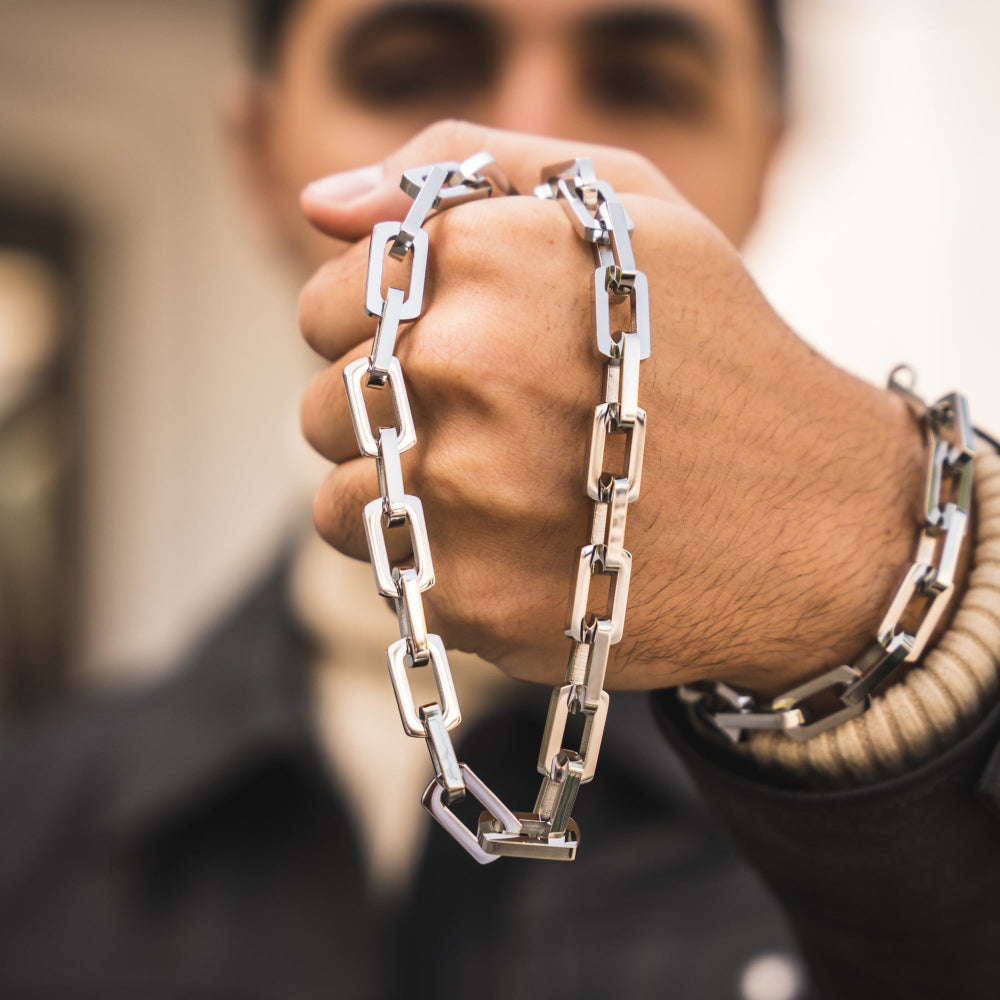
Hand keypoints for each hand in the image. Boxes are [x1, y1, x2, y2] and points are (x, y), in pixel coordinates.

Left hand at [299, 120, 926, 694]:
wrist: (814, 517)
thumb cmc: (717, 354)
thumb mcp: (627, 208)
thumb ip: (462, 167)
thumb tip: (321, 205)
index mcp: (490, 256)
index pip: (325, 303)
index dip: (380, 336)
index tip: (450, 356)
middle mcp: (465, 366)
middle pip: (323, 404)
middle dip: (391, 418)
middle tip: (491, 430)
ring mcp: (466, 489)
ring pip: (338, 497)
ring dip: (399, 497)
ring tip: (502, 491)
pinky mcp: (475, 596)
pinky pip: (387, 572)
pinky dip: (436, 562)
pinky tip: (518, 543)